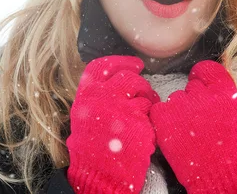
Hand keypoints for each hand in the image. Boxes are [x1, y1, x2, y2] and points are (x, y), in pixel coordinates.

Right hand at [66, 55, 160, 193]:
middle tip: (144, 93)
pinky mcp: (138, 122)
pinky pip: (151, 112)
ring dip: (149, 99)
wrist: (99, 176)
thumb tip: (116, 78)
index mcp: (86, 96)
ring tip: (145, 113)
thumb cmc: (92, 149)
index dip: (120, 61)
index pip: (102, 66)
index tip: (135, 64)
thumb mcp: (85, 117)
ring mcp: (121, 109)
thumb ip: (98, 97)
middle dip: (140, 84)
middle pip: (128, 77)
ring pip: (143, 92)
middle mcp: (102, 98)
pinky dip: (151, 119)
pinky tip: (144, 130)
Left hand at [150, 60, 236, 193]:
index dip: (202, 75)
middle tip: (197, 120)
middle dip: (193, 100)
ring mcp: (182, 104)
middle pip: (191, 87)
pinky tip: (172, 134)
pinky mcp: (164, 118)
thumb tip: (211, 95)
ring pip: (175, 99)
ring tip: (186, 133)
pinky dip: (163, 120)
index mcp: (224, 92)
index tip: (199, 81)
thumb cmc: (235, 154)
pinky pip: (159, 110)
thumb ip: (224, 101)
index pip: (207, 69)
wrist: (223, 176)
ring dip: (178, 111)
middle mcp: (203, 93)